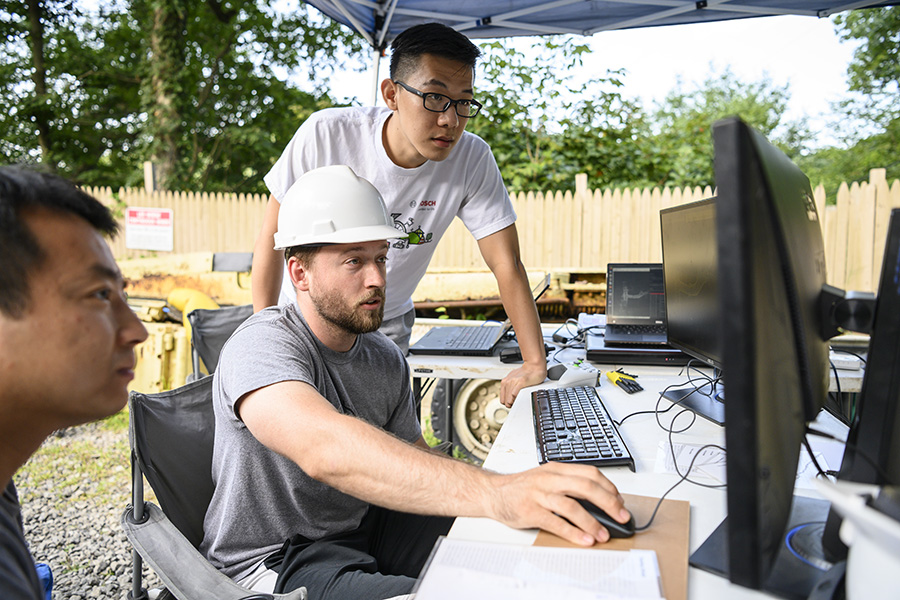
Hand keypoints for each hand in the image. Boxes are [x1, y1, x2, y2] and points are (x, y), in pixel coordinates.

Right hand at [485, 462, 629, 545]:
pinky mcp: (530, 511)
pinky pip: (556, 523)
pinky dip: (573, 532)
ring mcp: (539, 494)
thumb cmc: (523, 488)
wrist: (494, 493)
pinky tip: (584, 539)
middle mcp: (549, 479)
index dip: (609, 488)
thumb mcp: (547, 478)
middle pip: (586, 487)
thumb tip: (600, 503)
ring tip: (603, 534)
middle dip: (609, 503)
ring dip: (592, 522)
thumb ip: (569, 486)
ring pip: (572, 506)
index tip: (620, 503)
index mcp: (557, 469)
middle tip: (622, 517)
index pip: (590, 473)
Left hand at [499, 361, 546, 406]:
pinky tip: (521, 397)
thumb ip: (510, 388)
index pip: (502, 400)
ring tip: (521, 398)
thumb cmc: (526, 374)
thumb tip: (509, 398)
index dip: (508, 403)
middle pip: (505, 401)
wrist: (534, 366)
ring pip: (509, 399)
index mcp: (504, 382)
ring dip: (515, 402)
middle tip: (518, 402)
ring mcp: (513, 382)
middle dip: (511, 404)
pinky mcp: (520, 382)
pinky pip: (514, 394)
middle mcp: (507, 382)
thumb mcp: (514, 380)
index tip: (513, 404)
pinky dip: (516, 398)